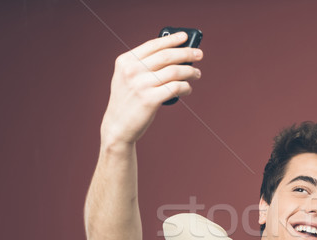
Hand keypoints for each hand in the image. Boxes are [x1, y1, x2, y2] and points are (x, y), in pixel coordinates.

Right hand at [100, 32, 202, 146]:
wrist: (117, 126)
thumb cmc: (128, 101)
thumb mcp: (127, 78)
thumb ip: (144, 65)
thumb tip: (175, 56)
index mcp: (125, 62)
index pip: (153, 45)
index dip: (171, 39)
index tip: (185, 37)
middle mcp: (132, 71)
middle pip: (166, 56)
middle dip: (186, 53)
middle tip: (199, 54)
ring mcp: (141, 85)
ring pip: (174, 71)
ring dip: (190, 71)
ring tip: (197, 74)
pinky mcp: (150, 100)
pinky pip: (176, 88)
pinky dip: (186, 87)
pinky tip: (188, 89)